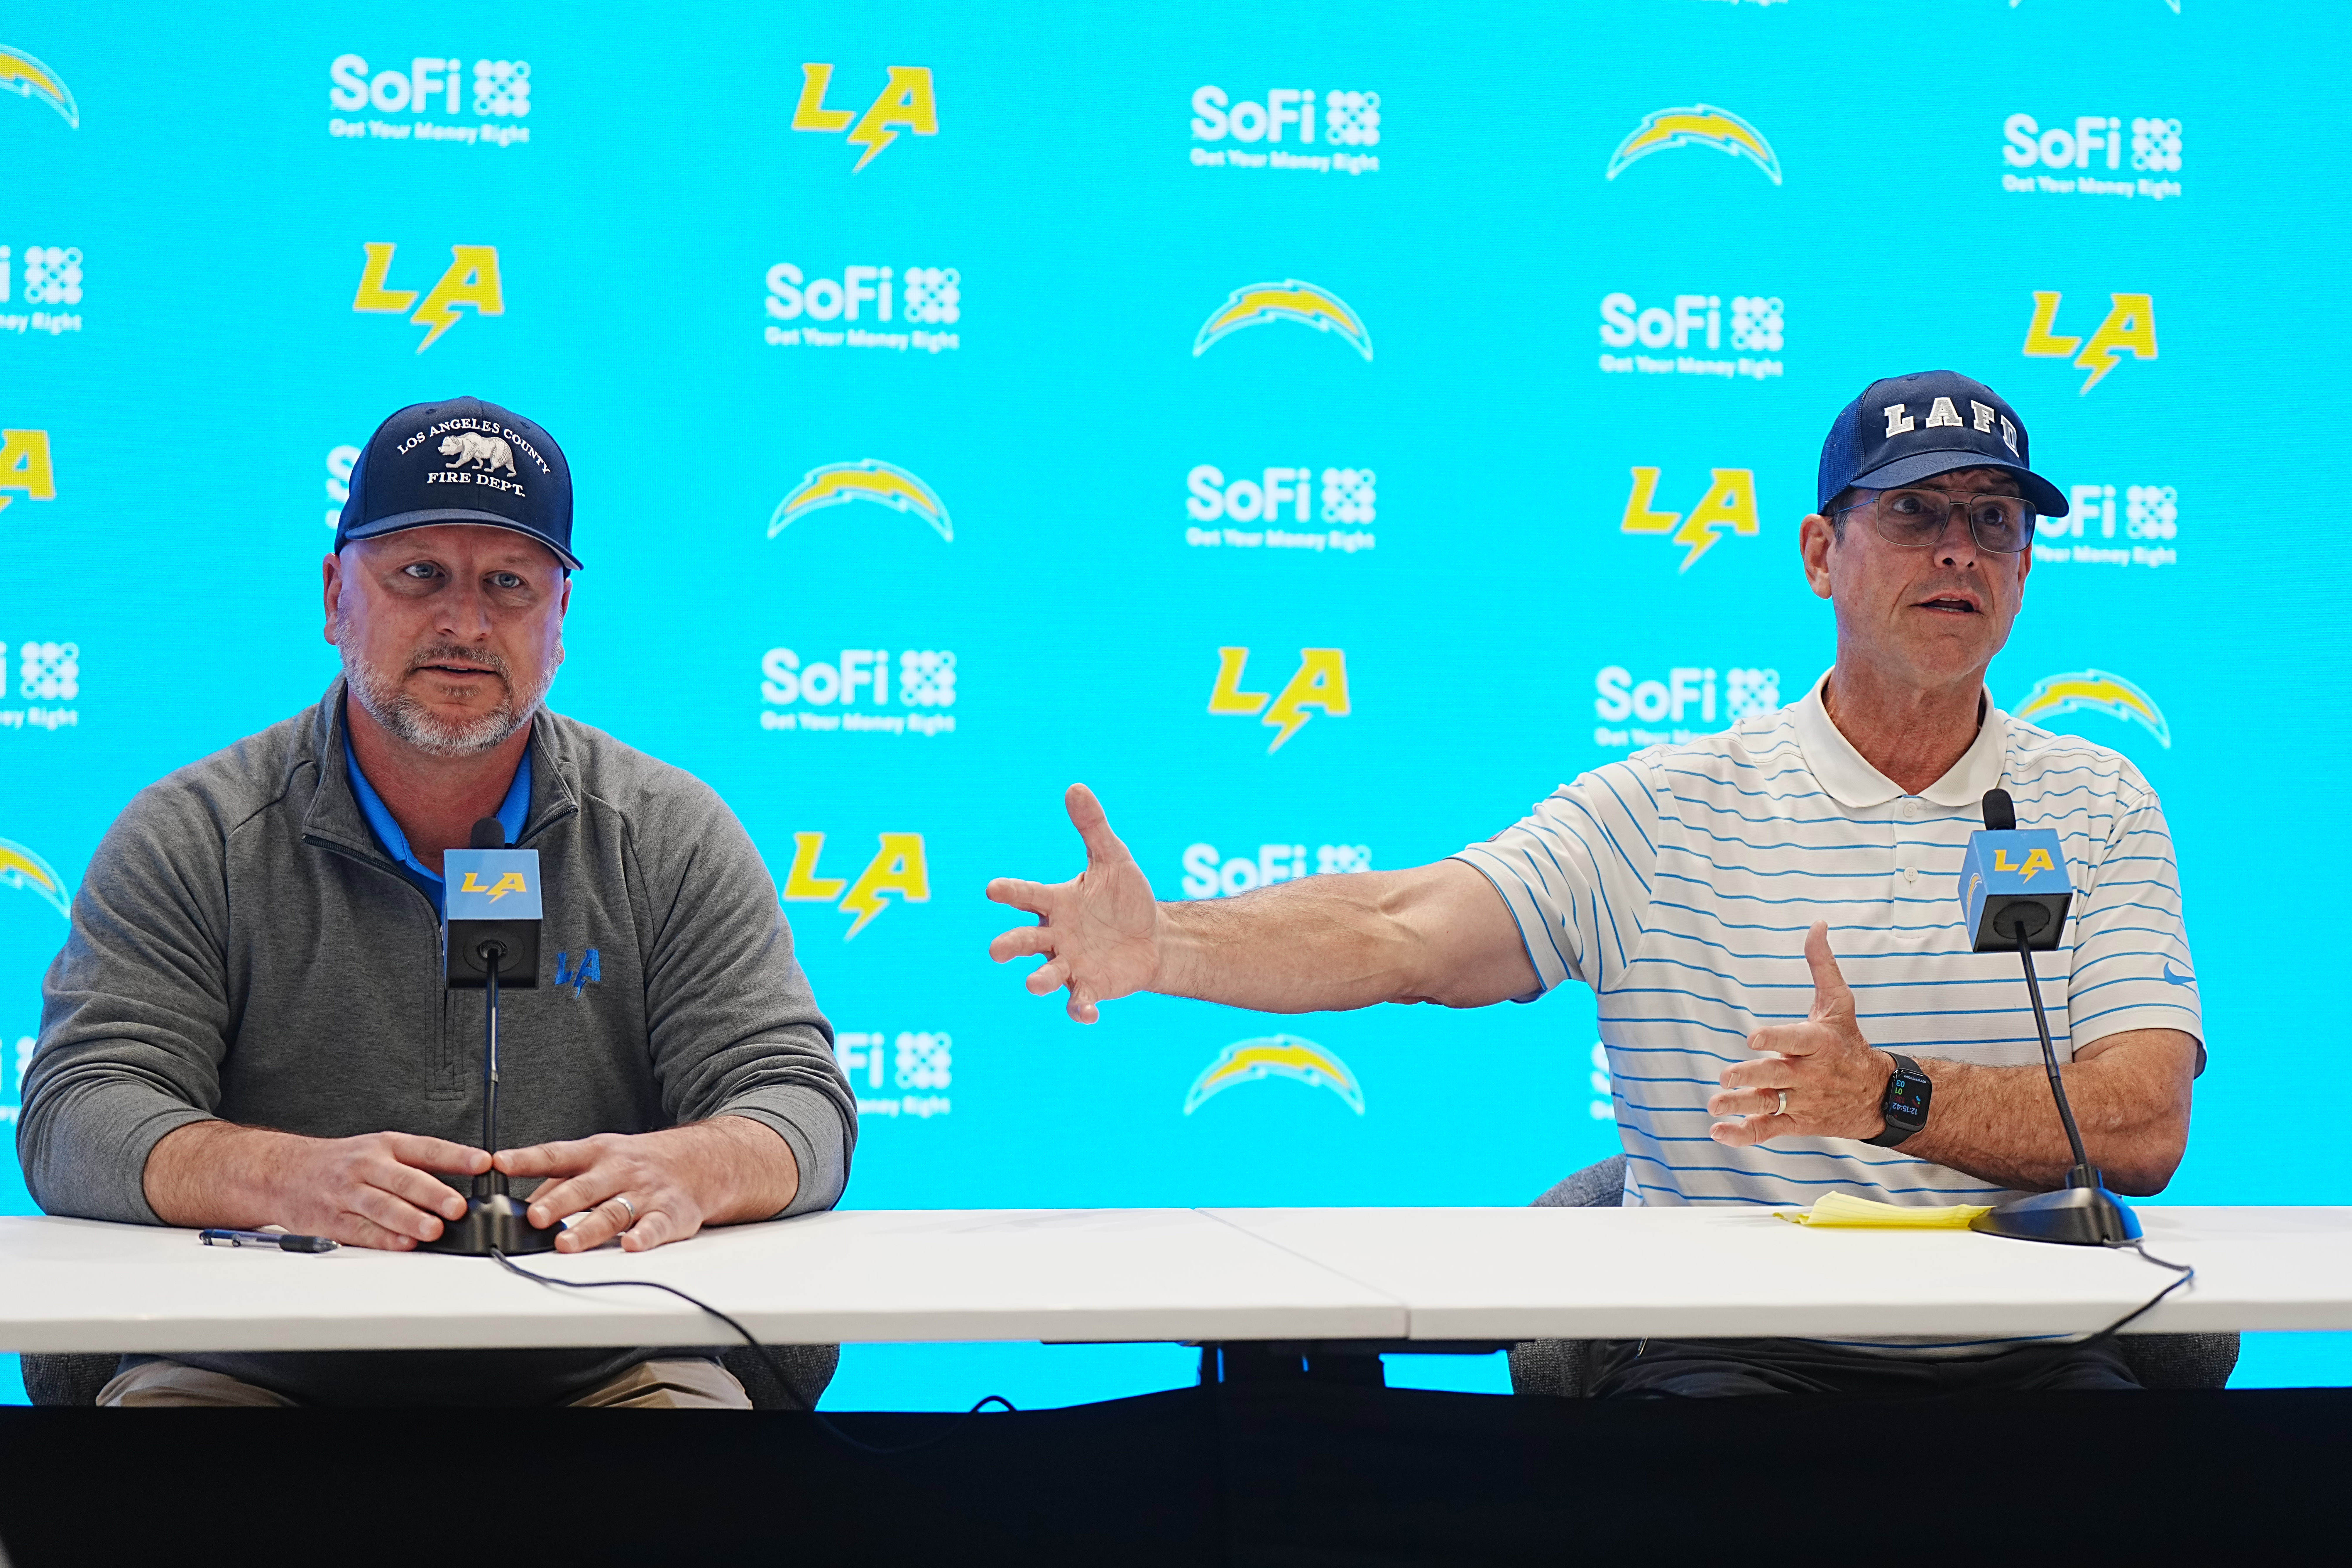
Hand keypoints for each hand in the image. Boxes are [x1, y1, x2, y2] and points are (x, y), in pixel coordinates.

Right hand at [145, 1123, 490, 1250]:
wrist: (284, 1172)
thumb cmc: (341, 1162)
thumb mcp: (379, 1149)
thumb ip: (417, 1165)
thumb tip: (466, 1181)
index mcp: (385, 1146)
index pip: (427, 1148)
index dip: (456, 1156)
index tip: (483, 1163)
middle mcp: (366, 1166)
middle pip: (404, 1179)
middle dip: (433, 1194)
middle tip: (457, 1207)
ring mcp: (346, 1193)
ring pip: (382, 1207)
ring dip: (410, 1220)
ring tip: (434, 1231)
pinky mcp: (330, 1219)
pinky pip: (360, 1230)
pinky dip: (383, 1239)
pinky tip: (403, 1244)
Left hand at [497, 1117, 793, 1253]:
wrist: (699, 1161)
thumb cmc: (635, 1165)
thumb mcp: (597, 1160)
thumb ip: (558, 1182)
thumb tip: (516, 1208)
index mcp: (596, 1155)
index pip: (556, 1155)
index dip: (526, 1158)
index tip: (499, 1163)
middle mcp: (619, 1171)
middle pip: (584, 1187)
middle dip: (558, 1202)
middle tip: (534, 1216)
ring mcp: (644, 1193)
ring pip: (613, 1212)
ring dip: (588, 1228)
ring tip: (566, 1244)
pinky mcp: (669, 1214)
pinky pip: (656, 1227)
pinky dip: (644, 1237)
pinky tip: (631, 1245)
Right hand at [986, 784, 1164, 1022]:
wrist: (1153, 937)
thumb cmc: (1125, 898)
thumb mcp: (1113, 859)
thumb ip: (1093, 828)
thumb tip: (1075, 787)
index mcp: (1055, 902)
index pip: (1026, 895)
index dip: (1009, 892)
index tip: (992, 888)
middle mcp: (1055, 935)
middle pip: (1023, 940)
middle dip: (1009, 945)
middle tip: (996, 950)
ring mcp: (1070, 964)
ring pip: (1046, 974)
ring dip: (1038, 980)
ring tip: (1033, 984)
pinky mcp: (1089, 986)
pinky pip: (1078, 1001)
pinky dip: (1080, 1009)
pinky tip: (1087, 1013)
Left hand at [1709, 921, 1892, 1145]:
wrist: (1879, 1095)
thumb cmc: (1849, 1043)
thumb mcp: (1839, 1004)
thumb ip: (1822, 965)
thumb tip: (1816, 924)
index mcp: (1818, 1044)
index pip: (1795, 1040)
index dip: (1774, 1039)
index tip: (1753, 1038)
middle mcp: (1810, 1074)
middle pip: (1777, 1075)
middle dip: (1752, 1076)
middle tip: (1726, 1076)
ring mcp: (1803, 1101)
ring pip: (1769, 1104)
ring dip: (1741, 1106)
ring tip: (1715, 1105)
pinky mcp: (1798, 1123)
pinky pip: (1769, 1130)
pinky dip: (1744, 1135)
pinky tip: (1720, 1132)